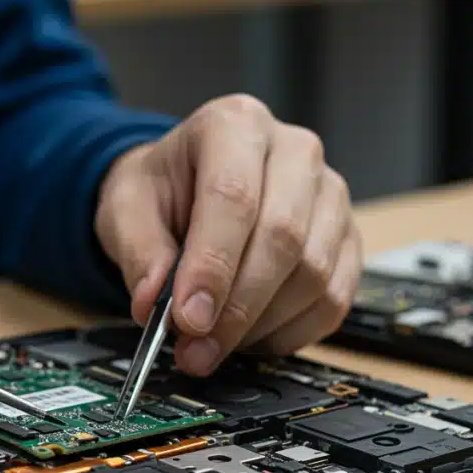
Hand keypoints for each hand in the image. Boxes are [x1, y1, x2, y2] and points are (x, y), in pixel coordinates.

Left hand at [95, 94, 361, 375]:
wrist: (186, 189)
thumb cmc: (161, 192)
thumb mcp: (126, 208)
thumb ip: (138, 252)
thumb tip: (152, 303)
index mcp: (235, 125)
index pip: (234, 197)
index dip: (212, 265)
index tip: (188, 318)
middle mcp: (295, 152)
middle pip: (283, 237)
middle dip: (236, 307)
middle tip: (196, 348)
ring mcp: (330, 195)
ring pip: (314, 274)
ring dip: (260, 325)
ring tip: (212, 346)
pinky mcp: (347, 240)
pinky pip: (333, 299)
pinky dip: (289, 332)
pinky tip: (249, 338)